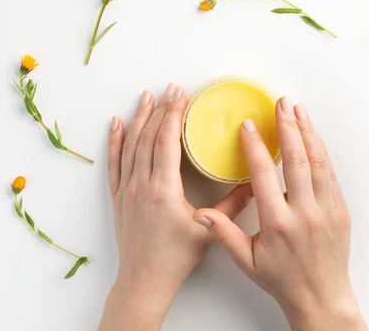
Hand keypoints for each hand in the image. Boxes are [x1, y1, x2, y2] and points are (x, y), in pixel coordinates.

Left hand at [99, 83, 252, 330]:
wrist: (145, 279)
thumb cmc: (176, 257)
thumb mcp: (209, 231)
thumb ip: (232, 206)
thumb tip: (254, 184)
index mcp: (163, 190)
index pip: (166, 142)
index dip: (173, 115)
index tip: (179, 95)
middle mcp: (142, 185)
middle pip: (148, 138)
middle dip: (159, 110)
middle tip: (168, 89)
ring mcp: (127, 190)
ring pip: (130, 146)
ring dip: (138, 119)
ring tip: (145, 97)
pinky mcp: (119, 197)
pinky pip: (114, 163)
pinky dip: (114, 141)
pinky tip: (116, 125)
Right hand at [193, 97, 366, 330]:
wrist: (320, 297)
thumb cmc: (281, 279)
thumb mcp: (247, 261)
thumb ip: (224, 234)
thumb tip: (201, 214)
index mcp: (277, 223)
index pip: (263, 175)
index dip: (255, 146)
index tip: (248, 125)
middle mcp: (304, 213)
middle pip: (296, 160)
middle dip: (288, 127)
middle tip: (281, 103)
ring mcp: (327, 210)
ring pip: (318, 162)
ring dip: (308, 132)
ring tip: (299, 110)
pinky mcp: (341, 210)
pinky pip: (330, 174)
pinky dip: (322, 151)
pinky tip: (314, 135)